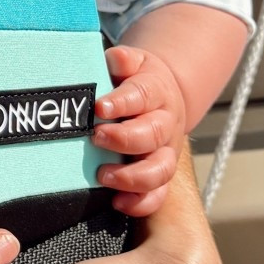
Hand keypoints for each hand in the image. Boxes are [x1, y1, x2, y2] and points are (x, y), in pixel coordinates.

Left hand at [93, 43, 184, 216]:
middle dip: (124, 139)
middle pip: (153, 135)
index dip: (122, 103)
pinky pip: (158, 195)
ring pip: (160, 169)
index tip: (100, 108)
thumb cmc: (136, 79)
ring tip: (102, 175)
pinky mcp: (162, 175)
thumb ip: (123, 60)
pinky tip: (118, 203)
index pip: (143, 95)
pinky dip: (140, 203)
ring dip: (132, 176)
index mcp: (157, 92)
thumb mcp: (132, 61)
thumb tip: (116, 60)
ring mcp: (166, 152)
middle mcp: (166, 124)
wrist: (163, 95)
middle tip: (97, 137)